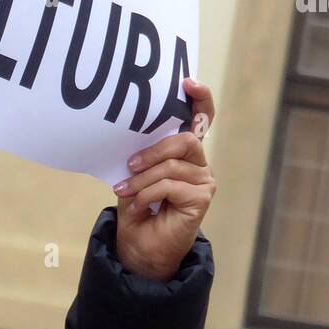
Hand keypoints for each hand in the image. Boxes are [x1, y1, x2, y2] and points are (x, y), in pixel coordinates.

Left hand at [112, 78, 216, 281]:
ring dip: (142, 181)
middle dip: (153, 152)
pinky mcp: (202, 199)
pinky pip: (171, 186)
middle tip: (129, 166)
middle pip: (185, 140)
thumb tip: (132, 134)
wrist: (139, 246)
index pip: (201, 119)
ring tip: (125, 192)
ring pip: (171, 166)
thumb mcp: (134, 174)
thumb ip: (142, 154)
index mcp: (183, 153)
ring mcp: (204, 181)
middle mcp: (198, 163)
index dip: (200, 98)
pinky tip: (139, 207)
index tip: (187, 82)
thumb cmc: (137, 208)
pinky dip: (147, 195)